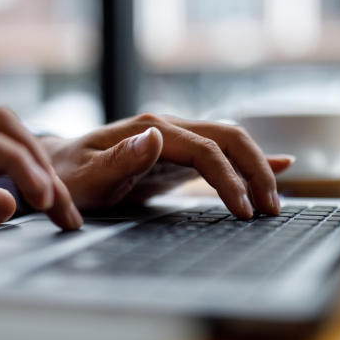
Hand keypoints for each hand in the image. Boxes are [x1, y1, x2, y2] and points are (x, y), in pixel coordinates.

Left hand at [41, 113, 294, 217]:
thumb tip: (157, 137)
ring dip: (256, 169)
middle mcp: (168, 128)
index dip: (229, 180)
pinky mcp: (178, 155)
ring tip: (272, 200)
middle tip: (270, 209)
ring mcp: (175, 139)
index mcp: (150, 130)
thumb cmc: (69, 176)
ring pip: (230, 143)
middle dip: (255, 171)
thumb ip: (120, 159)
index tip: (243, 211)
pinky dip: (247, 161)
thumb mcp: (86, 176)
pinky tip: (278, 164)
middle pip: (228, 139)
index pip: (205, 150)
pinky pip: (219, 152)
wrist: (61, 167)